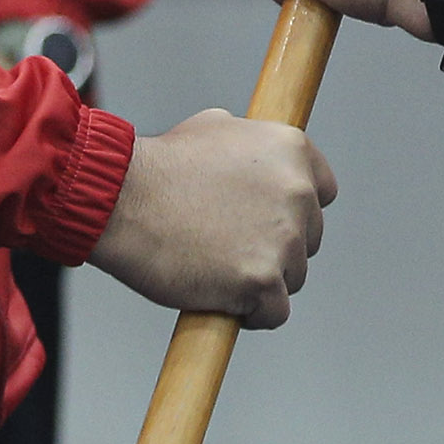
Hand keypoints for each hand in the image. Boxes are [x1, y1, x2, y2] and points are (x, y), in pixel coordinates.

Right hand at [89, 109, 337, 327]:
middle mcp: (298, 191)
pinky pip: (275, 313)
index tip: (267, 222)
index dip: (294, 212)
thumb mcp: (212, 128)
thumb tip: (257, 157)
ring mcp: (283, 237)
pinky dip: (252, 315)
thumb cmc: (158, 167)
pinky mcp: (263, 279)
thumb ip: (249, 145)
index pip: (322, 193)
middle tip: (229, 248)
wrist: (121, 200)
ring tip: (217, 271)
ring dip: (263, 282)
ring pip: (294, 277)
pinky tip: (222, 301)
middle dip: (275, 248)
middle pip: (307, 239)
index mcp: (292, 150)